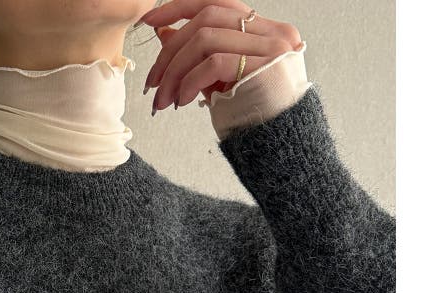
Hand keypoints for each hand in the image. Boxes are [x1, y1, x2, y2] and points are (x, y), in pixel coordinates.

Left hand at [138, 0, 301, 111]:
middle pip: (207, 18)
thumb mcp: (218, 80)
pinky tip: (183, 101)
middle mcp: (273, 31)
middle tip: (152, 83)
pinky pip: (213, 63)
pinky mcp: (265, 65)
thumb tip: (164, 34)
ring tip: (163, 99)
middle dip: (170, 51)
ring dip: (174, 71)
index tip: (150, 23)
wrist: (277, 145)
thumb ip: (196, 55)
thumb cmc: (249, 116)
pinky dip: (189, 81)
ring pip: (205, 38)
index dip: (180, 8)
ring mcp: (272, 46)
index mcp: (264, 30)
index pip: (217, 3)